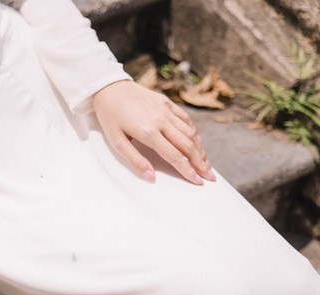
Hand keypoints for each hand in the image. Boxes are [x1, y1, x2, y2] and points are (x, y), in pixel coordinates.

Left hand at [91, 79, 215, 184]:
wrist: (110, 88)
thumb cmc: (110, 117)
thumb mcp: (116, 142)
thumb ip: (135, 160)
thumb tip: (151, 177)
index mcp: (148, 133)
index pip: (174, 156)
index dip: (187, 171)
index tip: (197, 181)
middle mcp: (161, 121)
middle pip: (187, 145)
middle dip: (200, 163)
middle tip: (209, 176)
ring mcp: (166, 110)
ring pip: (190, 132)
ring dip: (199, 149)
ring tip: (205, 162)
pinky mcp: (167, 102)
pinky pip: (185, 119)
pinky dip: (193, 132)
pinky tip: (196, 141)